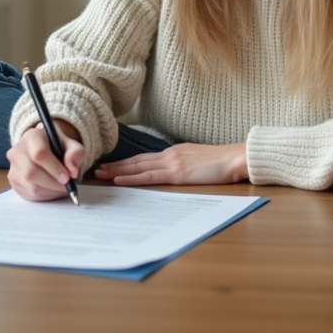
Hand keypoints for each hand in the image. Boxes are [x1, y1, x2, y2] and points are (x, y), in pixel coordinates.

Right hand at [6, 120, 85, 200]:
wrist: (47, 151)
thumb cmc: (60, 148)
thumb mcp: (72, 146)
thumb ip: (76, 154)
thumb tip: (72, 170)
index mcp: (32, 136)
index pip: (39, 153)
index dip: (54, 168)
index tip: (68, 177)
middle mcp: (18, 150)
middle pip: (31, 172)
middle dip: (53, 183)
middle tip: (66, 186)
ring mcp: (13, 167)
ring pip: (31, 186)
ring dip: (50, 191)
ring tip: (61, 187)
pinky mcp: (13, 181)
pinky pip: (29, 194)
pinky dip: (45, 195)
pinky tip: (52, 188)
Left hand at [93, 143, 247, 186]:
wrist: (235, 158)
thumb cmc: (222, 162)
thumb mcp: (199, 160)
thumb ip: (185, 164)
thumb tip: (177, 172)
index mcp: (175, 152)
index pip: (145, 158)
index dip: (127, 162)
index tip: (111, 165)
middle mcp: (170, 155)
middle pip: (136, 160)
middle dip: (115, 165)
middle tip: (96, 169)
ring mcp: (172, 163)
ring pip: (137, 167)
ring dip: (117, 170)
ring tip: (100, 174)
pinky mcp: (177, 174)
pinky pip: (149, 176)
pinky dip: (131, 177)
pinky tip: (119, 179)